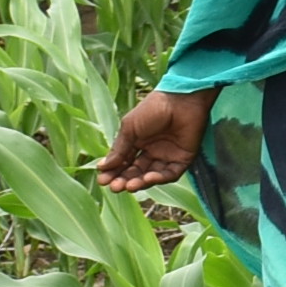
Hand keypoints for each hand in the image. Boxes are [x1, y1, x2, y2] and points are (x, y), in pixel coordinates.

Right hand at [94, 86, 211, 194]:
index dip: (113, 172)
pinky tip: (147, 179)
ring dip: (140, 183)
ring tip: (129, 186)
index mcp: (138, 142)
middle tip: (114, 187)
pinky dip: (159, 179)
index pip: (124, 162)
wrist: (180, 100)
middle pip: (136, 172)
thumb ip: (119, 149)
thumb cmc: (153, 108)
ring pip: (152, 176)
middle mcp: (152, 151)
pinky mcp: (183, 159)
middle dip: (124, 180)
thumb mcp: (130, 127)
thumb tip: (102, 167)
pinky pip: (170, 174)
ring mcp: (167, 156)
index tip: (102, 180)